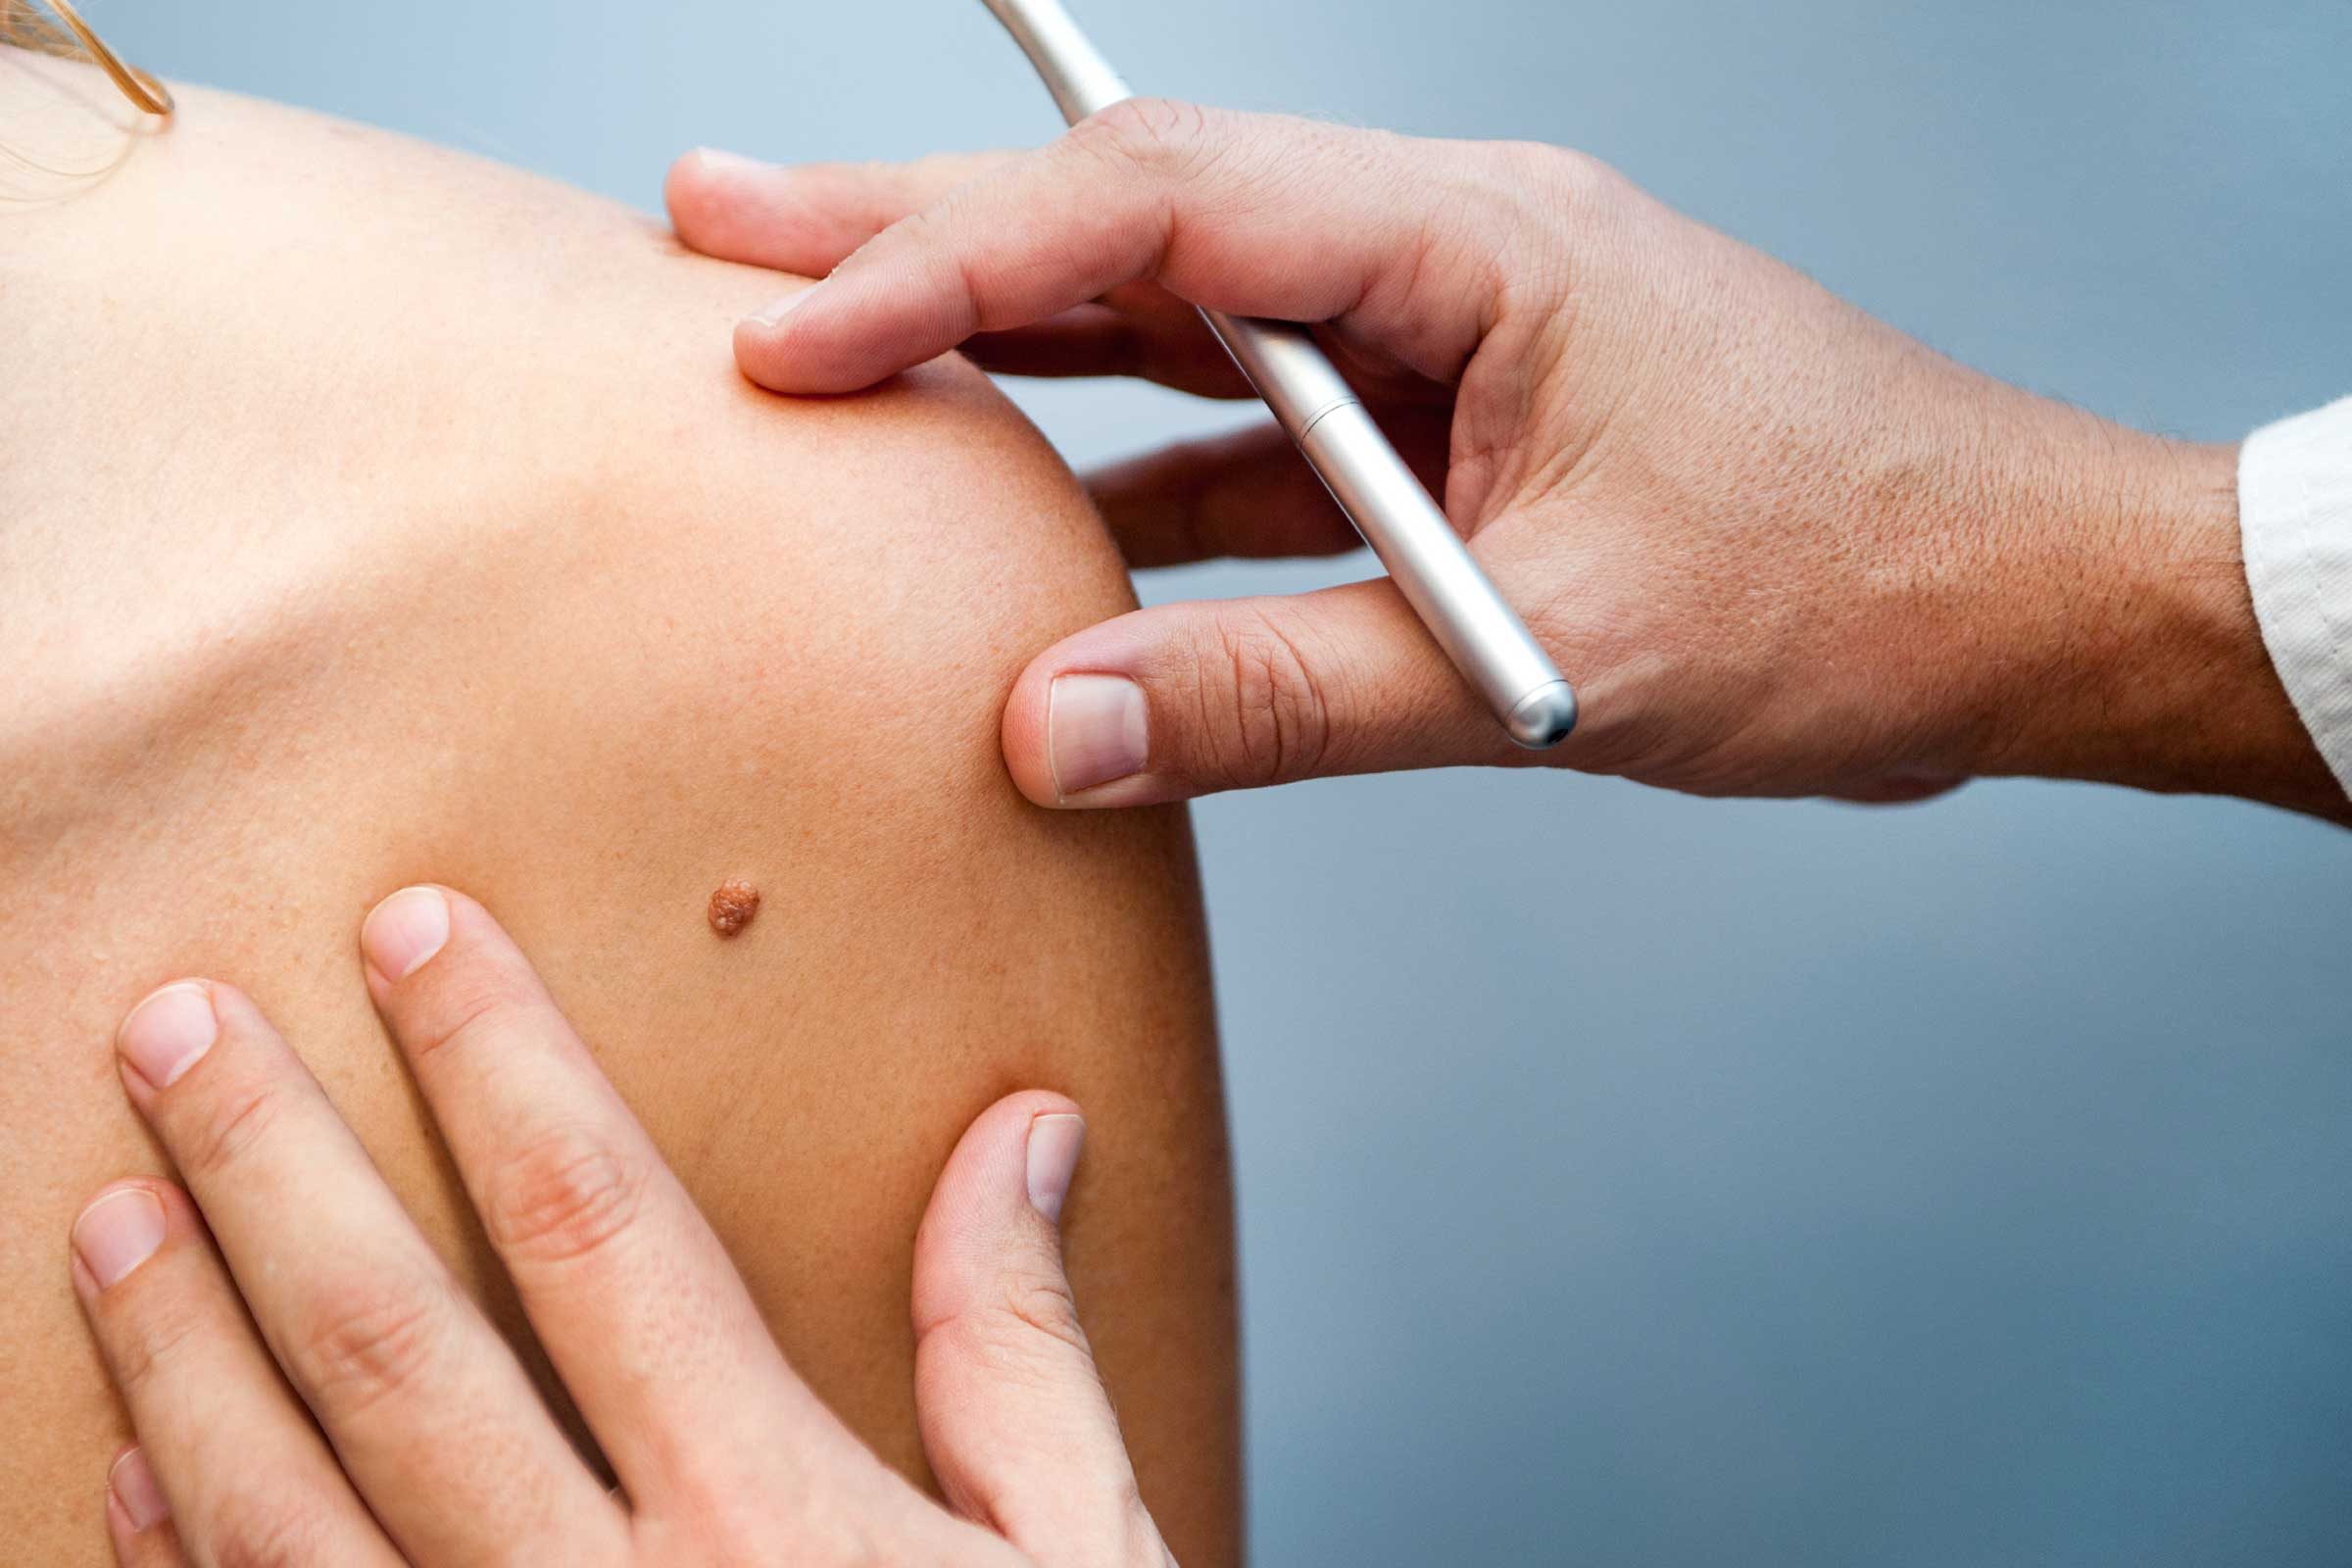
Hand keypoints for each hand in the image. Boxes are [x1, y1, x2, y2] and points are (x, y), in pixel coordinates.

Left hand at [72, 886, 1168, 1566]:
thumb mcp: (1079, 1560)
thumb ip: (1019, 1344)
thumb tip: (1019, 1134)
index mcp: (770, 1520)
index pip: (597, 1229)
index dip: (499, 1063)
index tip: (417, 933)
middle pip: (394, 1353)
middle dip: (272, 1169)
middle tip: (175, 1025)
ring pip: (282, 1515)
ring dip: (178, 1351)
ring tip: (108, 1208)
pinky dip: (179, 1558)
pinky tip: (125, 1458)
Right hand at [665, 102, 2339, 819]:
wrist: (2011, 604)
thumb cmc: (1851, 586)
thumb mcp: (1548, 656)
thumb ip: (1286, 694)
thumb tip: (1047, 725)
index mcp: (1475, 247)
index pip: (1165, 219)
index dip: (958, 264)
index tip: (796, 326)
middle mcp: (1440, 257)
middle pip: (1137, 223)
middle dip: (921, 227)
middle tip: (722, 220)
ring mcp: (1437, 340)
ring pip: (1176, 324)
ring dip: (1005, 342)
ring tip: (821, 343)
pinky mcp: (1447, 433)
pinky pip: (1251, 442)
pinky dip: (1131, 478)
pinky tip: (1026, 517)